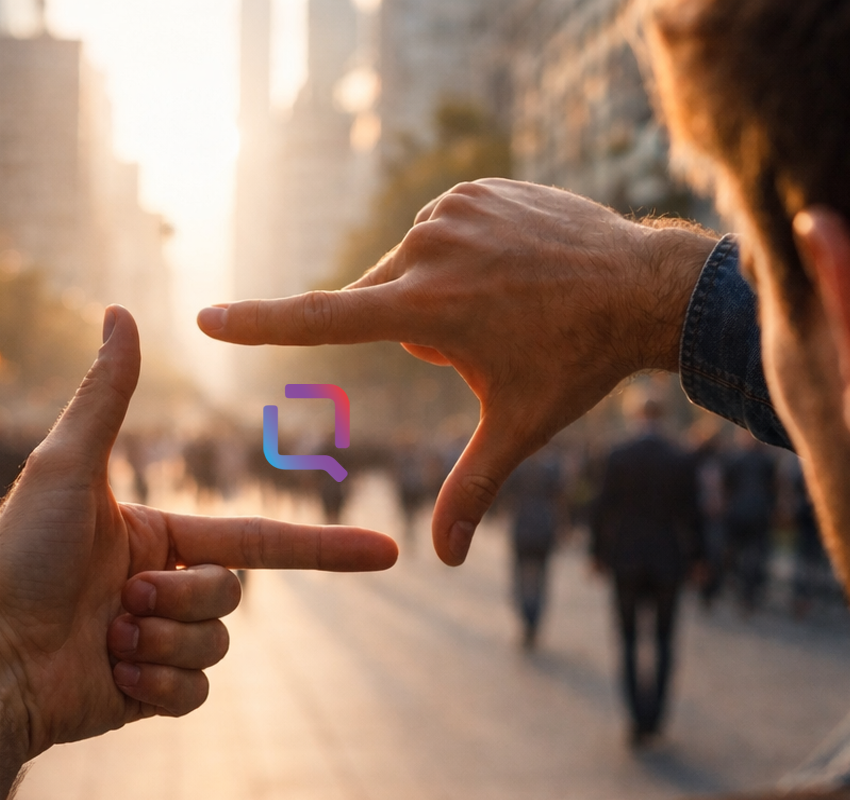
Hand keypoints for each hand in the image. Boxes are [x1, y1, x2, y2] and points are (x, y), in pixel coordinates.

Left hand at [0, 307, 397, 799]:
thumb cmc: (18, 556)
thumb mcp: (65, 464)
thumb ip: (106, 392)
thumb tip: (119, 309)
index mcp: (156, 535)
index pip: (257, 537)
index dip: (322, 547)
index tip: (383, 553)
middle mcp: (162, 585)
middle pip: (231, 592)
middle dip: (183, 597)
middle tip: (121, 599)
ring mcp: (157, 641)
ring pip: (217, 643)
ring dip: (162, 639)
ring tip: (107, 636)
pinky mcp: (147, 692)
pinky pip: (195, 691)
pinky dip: (155, 683)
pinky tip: (110, 675)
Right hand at [199, 179, 714, 564]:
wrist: (643, 285)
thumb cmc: (577, 362)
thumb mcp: (518, 427)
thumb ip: (471, 490)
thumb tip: (442, 561)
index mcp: (427, 308)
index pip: (321, 320)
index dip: (259, 325)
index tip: (207, 318)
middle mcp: (428, 249)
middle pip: (376, 303)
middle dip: (412, 329)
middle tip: (484, 340)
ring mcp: (452, 210)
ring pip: (409, 267)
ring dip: (437, 290)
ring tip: (507, 300)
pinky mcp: (473, 188)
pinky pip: (440, 231)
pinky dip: (462, 254)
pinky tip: (513, 267)